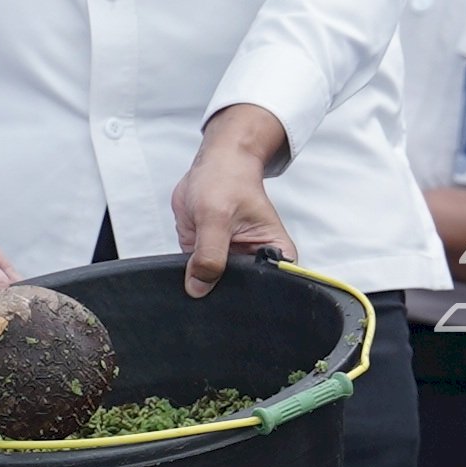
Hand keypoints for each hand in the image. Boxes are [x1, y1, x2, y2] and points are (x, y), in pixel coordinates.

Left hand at [171, 102, 290, 293]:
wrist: (213, 165)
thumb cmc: (226, 179)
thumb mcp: (216, 216)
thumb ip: (209, 254)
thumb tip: (199, 288)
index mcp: (277, 254)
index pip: (271, 290)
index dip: (252, 301)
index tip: (231, 301)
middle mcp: (257, 262)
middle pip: (243, 295)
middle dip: (224, 296)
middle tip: (206, 290)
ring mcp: (232, 263)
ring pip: (219, 290)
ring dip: (206, 287)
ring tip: (197, 276)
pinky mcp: (211, 260)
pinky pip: (201, 279)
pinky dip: (193, 278)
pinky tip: (188, 273)